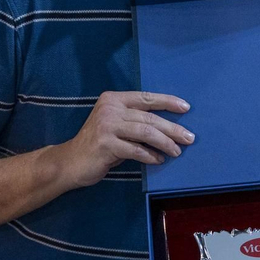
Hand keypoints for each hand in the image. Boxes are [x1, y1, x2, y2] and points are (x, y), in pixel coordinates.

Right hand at [54, 91, 193, 188]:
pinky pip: (136, 150)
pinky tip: (159, 160)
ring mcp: (106, 126)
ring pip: (145, 132)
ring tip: (177, 151)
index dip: (167, 101)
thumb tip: (168, 128)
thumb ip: (135, 122)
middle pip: (149, 117)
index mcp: (113, 99)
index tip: (186, 108)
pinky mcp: (105, 144)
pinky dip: (150, 156)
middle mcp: (110, 109)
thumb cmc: (97, 145)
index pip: (146, 98)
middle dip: (172, 128)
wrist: (70, 162)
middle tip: (189, 138)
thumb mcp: (115, 126)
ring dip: (165, 143)